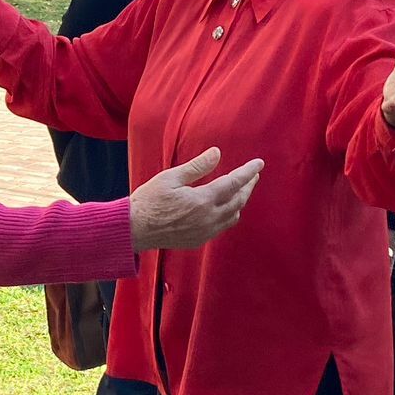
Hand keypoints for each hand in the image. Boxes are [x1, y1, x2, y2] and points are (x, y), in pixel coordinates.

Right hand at [129, 147, 263, 250]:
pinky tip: (224, 208)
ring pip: (233, 216)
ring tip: (240, 191)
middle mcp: (208, 218)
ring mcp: (204, 232)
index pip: (234, 183)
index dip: (248, 172)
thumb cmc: (149, 200)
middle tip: (253, 176)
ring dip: (240, 202)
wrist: (134, 229)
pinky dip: (228, 215)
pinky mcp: (198, 240)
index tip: (259, 163)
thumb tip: (217, 153)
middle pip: (238, 201)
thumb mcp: (171, 178)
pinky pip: (221, 227)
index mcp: (202, 200)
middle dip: (248, 187)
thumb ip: (197, 166)